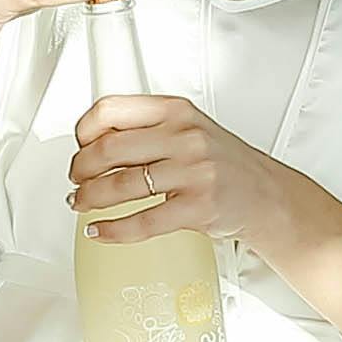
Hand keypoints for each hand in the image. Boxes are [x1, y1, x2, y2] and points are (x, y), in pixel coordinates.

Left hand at [71, 93, 293, 252]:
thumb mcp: (190, 129)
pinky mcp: (197, 207)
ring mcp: (193, 172)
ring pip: (121, 186)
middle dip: (81, 168)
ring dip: (90, 198)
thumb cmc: (223, 162)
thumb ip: (149, 130)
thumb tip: (94, 143)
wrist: (266, 194)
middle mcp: (184, 137)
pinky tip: (100, 231)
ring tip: (80, 203)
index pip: (112, 110)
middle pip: (109, 148)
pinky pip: (143, 221)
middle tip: (75, 179)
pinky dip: (113, 230)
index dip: (84, 131)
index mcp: (176, 111)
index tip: (78, 145)